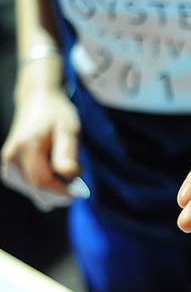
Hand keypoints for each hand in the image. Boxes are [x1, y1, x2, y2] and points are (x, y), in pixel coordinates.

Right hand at [1, 63, 80, 196]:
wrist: (38, 100)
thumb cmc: (57, 114)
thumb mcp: (69, 130)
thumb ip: (68, 153)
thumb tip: (69, 176)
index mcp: (26, 147)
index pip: (43, 182)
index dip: (63, 191)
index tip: (82, 189)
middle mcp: (11, 157)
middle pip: (38, 189)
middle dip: (61, 187)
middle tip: (78, 169)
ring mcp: (8, 163)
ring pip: (35, 189)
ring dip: (55, 184)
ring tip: (66, 161)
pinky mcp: (10, 167)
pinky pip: (32, 185)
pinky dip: (48, 181)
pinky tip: (55, 166)